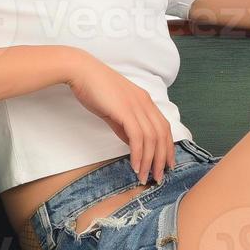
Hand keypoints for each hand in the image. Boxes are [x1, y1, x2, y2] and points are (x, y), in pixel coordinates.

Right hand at [64, 54, 174, 184]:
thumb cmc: (96, 90)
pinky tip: (135, 165)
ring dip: (150, 161)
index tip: (167, 164)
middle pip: (162, 135)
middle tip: (159, 177)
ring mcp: (137, 106)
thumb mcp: (116, 110)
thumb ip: (126, 126)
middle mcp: (146, 103)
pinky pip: (138, 137)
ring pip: (152, 138)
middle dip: (162, 158)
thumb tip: (133, 145)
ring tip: (145, 176)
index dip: (168, 147)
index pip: (164, 128)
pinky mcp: (125, 111)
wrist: (81, 72)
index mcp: (145, 101)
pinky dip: (139, 154)